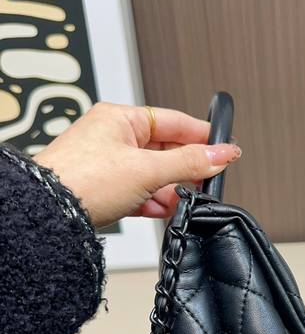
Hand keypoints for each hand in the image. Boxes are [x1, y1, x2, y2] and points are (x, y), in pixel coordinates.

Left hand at [35, 102, 241, 227]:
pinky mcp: (107, 188)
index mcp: (122, 119)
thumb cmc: (82, 180)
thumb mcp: (148, 169)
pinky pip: (141, 192)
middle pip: (167, 150)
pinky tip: (161, 209)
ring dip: (171, 190)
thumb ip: (190, 162)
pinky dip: (154, 202)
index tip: (225, 148)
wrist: (50, 214)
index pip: (175, 121)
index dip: (203, 136)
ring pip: (155, 174)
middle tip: (205, 180)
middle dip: (186, 170)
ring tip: (181, 200)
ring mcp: (110, 164)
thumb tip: (221, 154)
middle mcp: (115, 138)